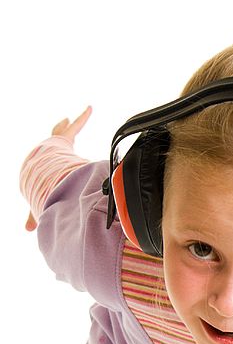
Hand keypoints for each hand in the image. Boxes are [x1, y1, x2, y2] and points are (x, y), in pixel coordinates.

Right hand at [25, 106, 91, 231]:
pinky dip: (82, 118)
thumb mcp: (37, 204)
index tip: (51, 169)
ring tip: (66, 120)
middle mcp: (48, 156)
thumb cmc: (39, 191)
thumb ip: (34, 217)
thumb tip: (30, 234)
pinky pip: (74, 127)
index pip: (46, 170)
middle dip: (52, 144)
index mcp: (44, 171)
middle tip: (56, 141)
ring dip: (62, 128)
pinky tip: (90, 109)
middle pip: (51, 149)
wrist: (36, 175)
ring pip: (58, 134)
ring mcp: (54, 147)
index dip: (49, 170)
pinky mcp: (63, 139)